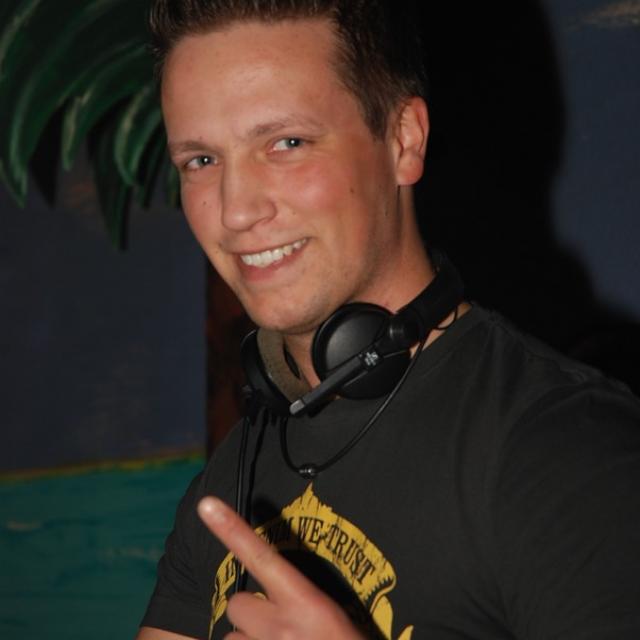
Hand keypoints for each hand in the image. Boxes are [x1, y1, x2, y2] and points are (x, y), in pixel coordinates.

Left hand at [198, 497, 365, 639]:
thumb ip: (299, 604)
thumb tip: (271, 598)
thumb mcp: (331, 621)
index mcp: (307, 603)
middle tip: (277, 631)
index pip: (264, 557)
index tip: (205, 504)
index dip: (231, 529)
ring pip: (232, 639)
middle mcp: (281, 625)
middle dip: (249, 616)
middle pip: (237, 604)